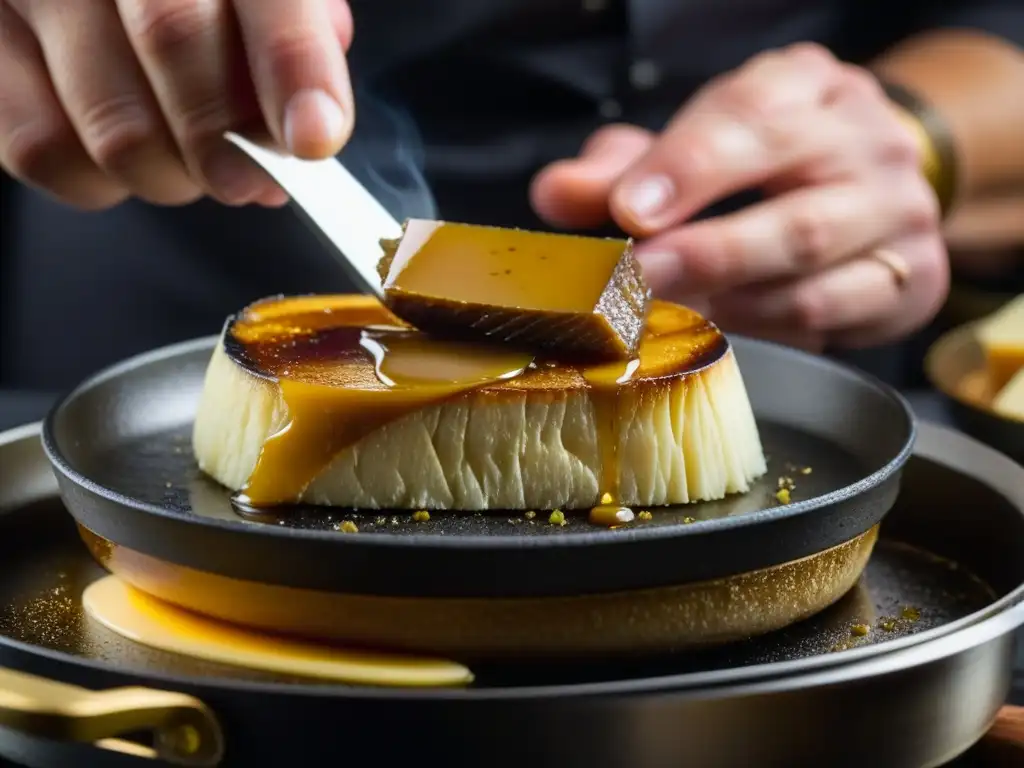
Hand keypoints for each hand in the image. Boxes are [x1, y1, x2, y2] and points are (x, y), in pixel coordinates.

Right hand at [0, 0, 353, 208]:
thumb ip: (293, 29)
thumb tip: (313, 117)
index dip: (294, 66)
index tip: (315, 136)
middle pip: (175, 43)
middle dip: (231, 141)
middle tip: (251, 176)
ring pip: (112, 123)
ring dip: (171, 177)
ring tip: (188, 167)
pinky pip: (41, 148)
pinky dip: (98, 183)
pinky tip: (121, 160)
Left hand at [532, 44, 949, 349]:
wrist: (868, 178)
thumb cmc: (761, 158)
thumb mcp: (691, 145)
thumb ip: (623, 169)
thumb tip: (556, 193)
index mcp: (805, 88)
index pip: (750, 119)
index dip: (686, 168)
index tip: (628, 211)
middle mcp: (866, 144)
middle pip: (792, 208)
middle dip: (708, 252)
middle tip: (639, 281)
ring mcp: (900, 213)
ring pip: (814, 273)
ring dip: (732, 299)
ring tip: (668, 309)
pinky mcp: (913, 276)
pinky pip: (837, 312)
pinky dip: (771, 324)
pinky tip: (724, 322)